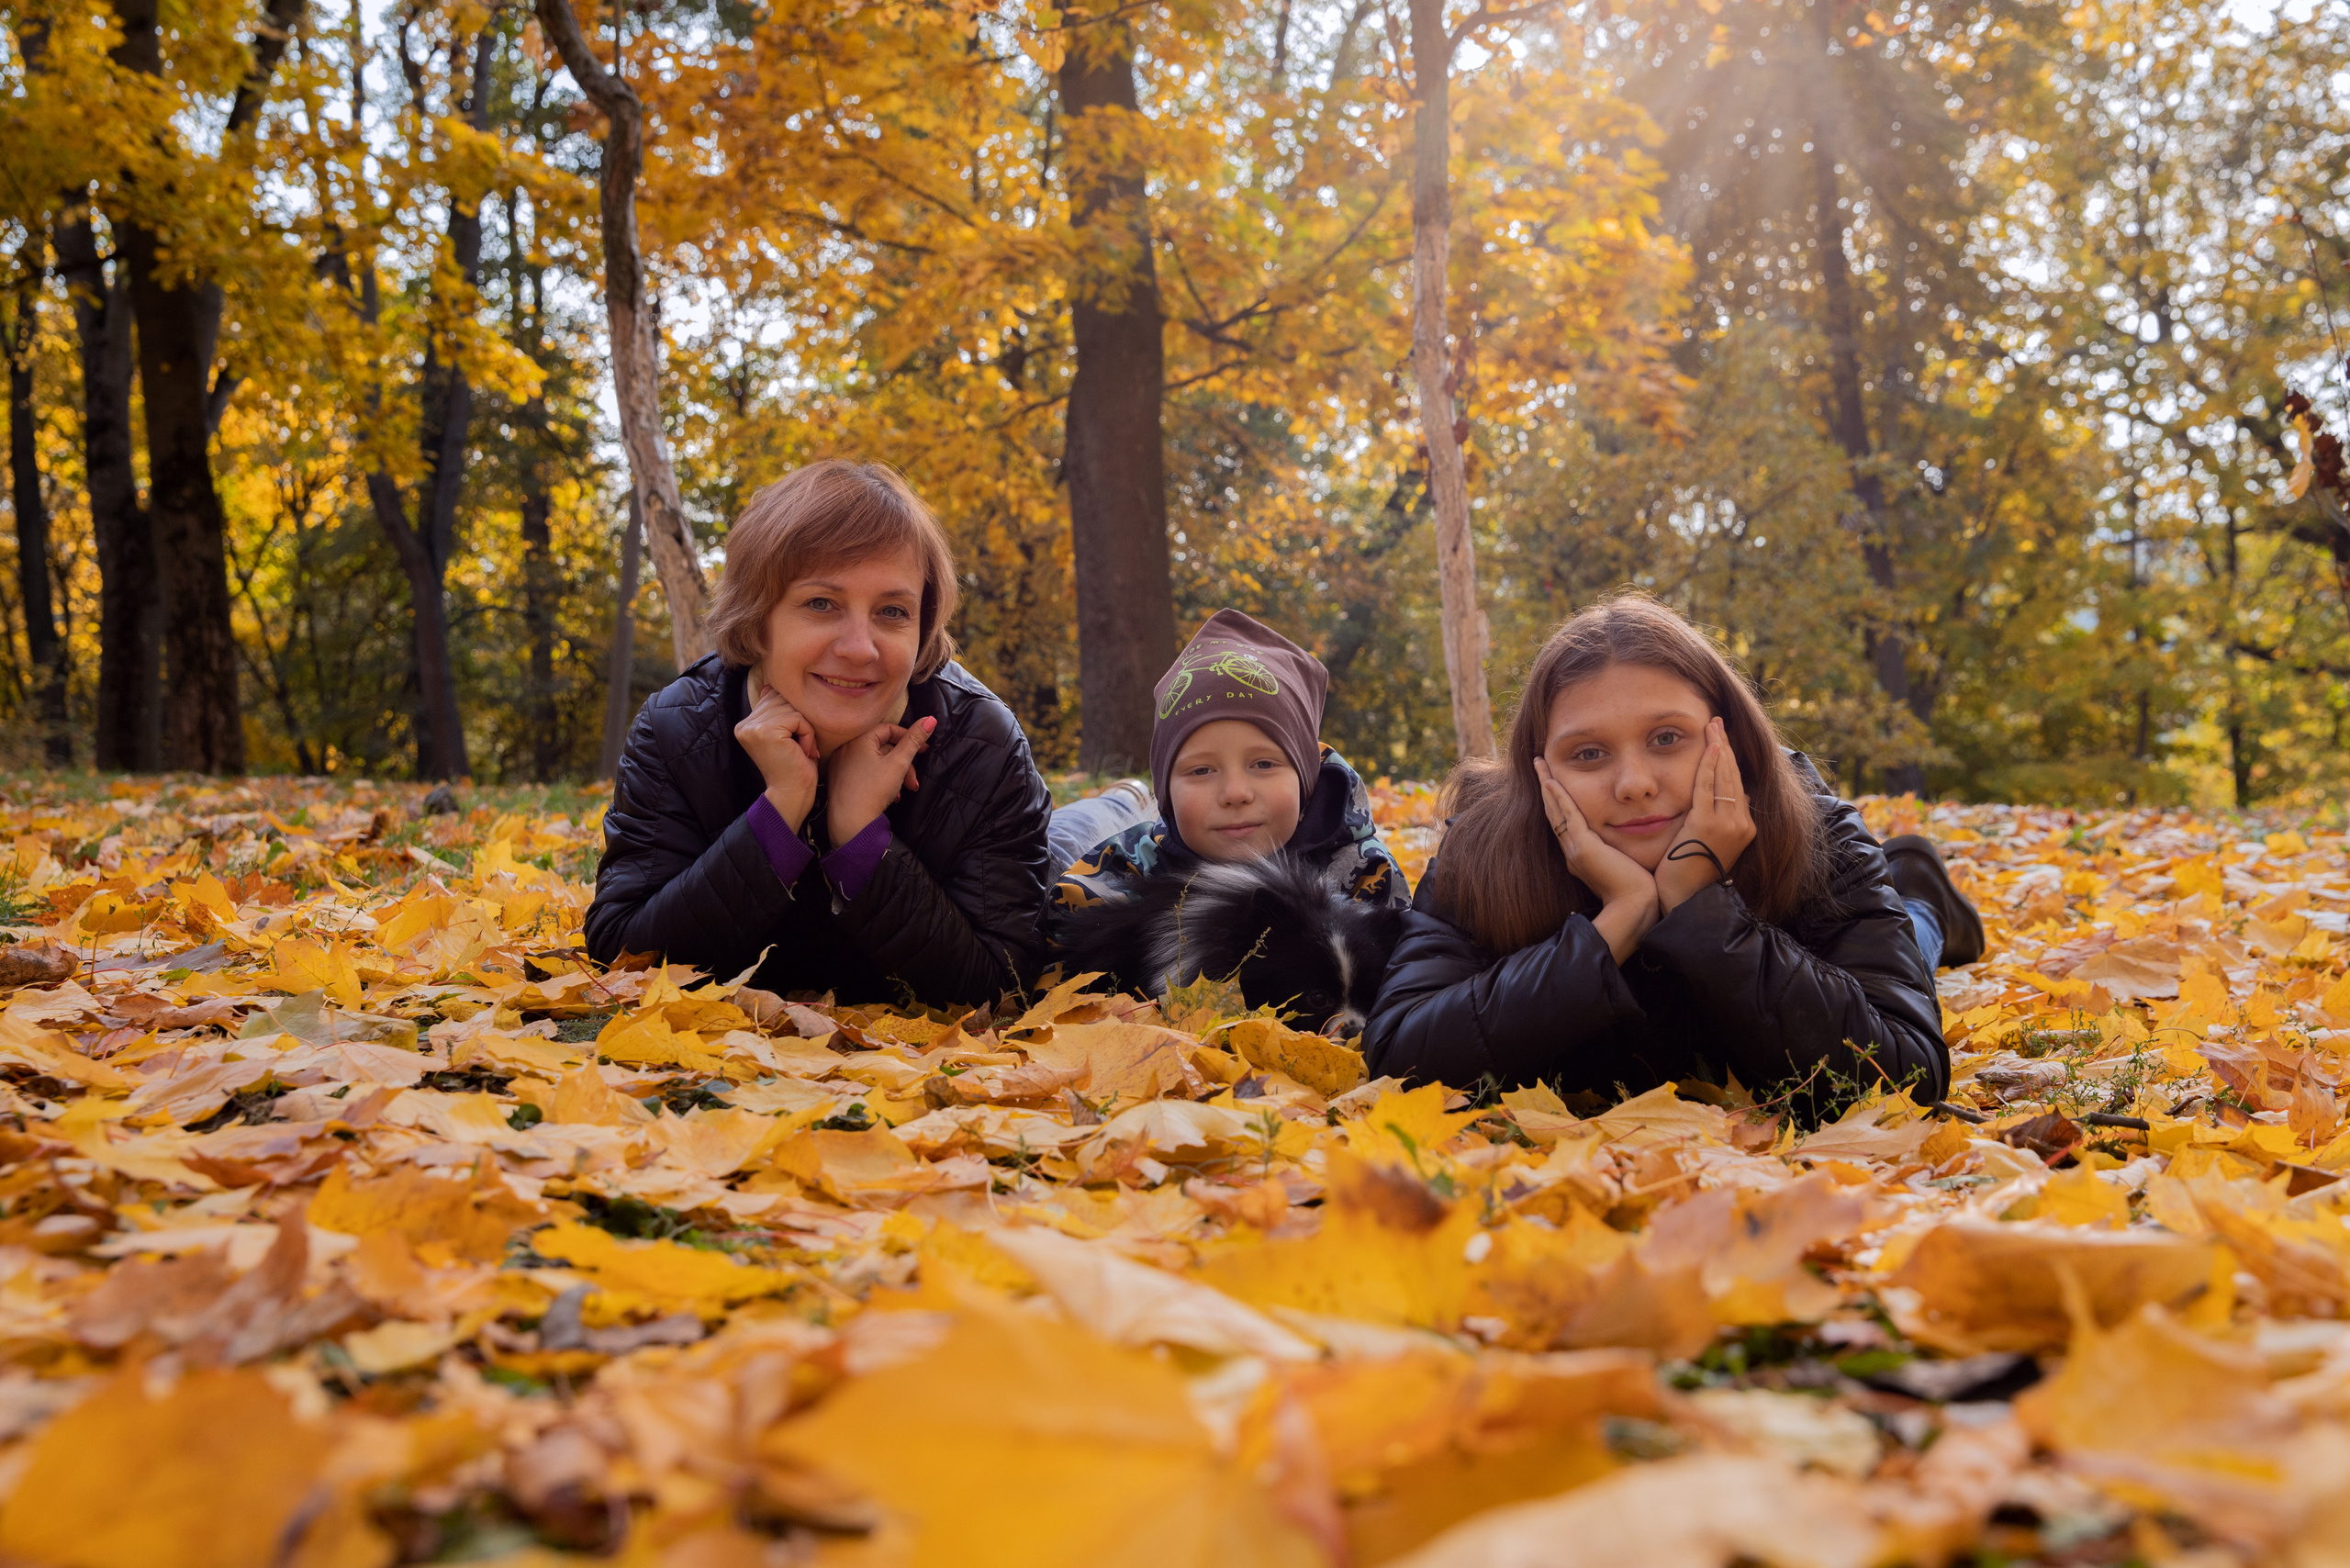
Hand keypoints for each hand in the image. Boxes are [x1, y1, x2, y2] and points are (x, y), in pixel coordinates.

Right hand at [736, 679, 819, 830]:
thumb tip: (769, 686)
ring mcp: (752, 727)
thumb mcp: (783, 736)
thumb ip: (774, 712)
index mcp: (745, 725)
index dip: (791, 717)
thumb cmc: (793, 768)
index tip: (792, 743)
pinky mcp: (766, 731)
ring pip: (792, 709)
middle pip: (783, 701)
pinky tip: (802, 751)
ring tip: (800, 750)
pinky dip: (807, 734)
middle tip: (799, 748)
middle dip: (799, 722)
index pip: (773, 699)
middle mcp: (744, 725)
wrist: (791, 796)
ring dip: (804, 729)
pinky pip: (798, 718)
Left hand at [826, 714, 935, 845]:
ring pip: (876, 762)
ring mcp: (841, 764)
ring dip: (895, 775)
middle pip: (883, 748)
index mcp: (859, 739)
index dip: (908, 738)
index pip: (888, 729)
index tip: (923, 751)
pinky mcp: (840, 779)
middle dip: (904, 764)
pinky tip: (890, 796)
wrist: (851, 823)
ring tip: (904, 790)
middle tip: (914, 781)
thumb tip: (930, 719)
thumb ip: (914, 740)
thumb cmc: (873, 790)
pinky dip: (880, 780)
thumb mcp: (899, 763)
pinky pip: (865, 772)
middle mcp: (846, 748)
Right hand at [1535, 757, 1657, 961]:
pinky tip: (1551, 781)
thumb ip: (1618, 849)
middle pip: (1553, 811)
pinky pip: (1567, 816)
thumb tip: (1626, 838)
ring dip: (1547, 785)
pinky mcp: (1583, 848)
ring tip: (1539, 763)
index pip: (1564, 819)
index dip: (1556, 798)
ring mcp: (1574, 849)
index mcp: (1580, 854)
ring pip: (1555, 810)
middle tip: (1538, 763)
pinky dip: (1559, 798)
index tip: (1552, 779)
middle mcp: (1572, 850)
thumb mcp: (1624, 862)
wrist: (1634, 907)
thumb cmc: (1637, 890)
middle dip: (1546, 786)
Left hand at [1655, 717, 1756, 913]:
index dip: (1728, 759)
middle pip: (1733, 776)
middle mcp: (1742, 824)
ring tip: (1713, 725)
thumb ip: (1711, 819)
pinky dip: (1709, 766)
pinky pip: (1708, 788)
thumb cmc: (1689, 873)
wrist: (1685, 900)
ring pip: (1724, 778)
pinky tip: (1710, 747)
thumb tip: (1709, 799)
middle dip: (1725, 746)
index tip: (1721, 738)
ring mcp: (1729, 825)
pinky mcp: (1709, 826)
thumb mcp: (1705, 840)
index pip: (1736, 784)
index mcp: (1744, 827)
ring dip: (1718, 748)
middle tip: (1717, 721)